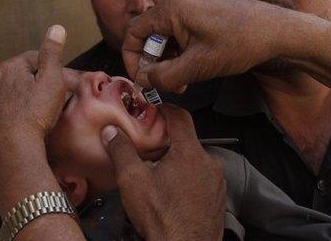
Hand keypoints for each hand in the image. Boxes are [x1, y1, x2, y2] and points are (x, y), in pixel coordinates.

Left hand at [0, 26, 85, 239]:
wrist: (11, 149)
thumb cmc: (35, 114)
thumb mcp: (52, 80)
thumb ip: (53, 53)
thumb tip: (56, 27)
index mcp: (10, 66)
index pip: (37, 59)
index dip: (54, 70)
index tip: (65, 84)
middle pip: (25, 75)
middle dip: (41, 82)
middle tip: (58, 98)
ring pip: (15, 91)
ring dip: (29, 96)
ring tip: (45, 111)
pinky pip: (7, 107)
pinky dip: (18, 110)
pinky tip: (29, 122)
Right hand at [101, 105, 226, 240]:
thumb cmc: (163, 220)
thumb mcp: (133, 181)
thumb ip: (122, 151)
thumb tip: (112, 133)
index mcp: (189, 153)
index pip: (181, 116)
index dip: (165, 109)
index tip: (154, 110)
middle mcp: (209, 163)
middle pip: (187, 140)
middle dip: (167, 142)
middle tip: (149, 149)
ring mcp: (216, 181)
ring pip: (195, 161)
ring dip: (178, 162)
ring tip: (158, 175)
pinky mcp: (218, 197)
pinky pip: (203, 178)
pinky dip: (189, 179)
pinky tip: (173, 193)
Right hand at [122, 0, 314, 91]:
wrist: (278, 31)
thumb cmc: (240, 44)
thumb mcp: (197, 67)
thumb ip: (164, 77)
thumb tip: (144, 81)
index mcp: (173, 8)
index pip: (134, 32)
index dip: (132, 58)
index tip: (142, 79)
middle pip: (151, 33)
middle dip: (155, 62)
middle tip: (168, 85)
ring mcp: (194, 0)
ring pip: (168, 33)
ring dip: (170, 58)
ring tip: (184, 80)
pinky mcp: (205, 6)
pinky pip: (182, 27)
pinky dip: (183, 48)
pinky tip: (195, 66)